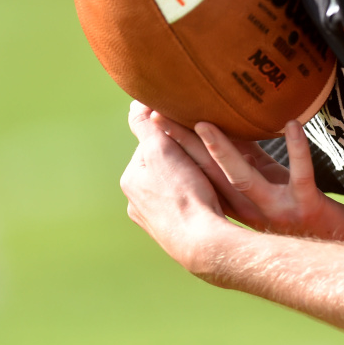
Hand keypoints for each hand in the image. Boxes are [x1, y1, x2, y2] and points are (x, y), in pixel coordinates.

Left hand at [121, 102, 235, 275]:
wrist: (202, 242)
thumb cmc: (183, 193)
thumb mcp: (161, 149)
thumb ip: (146, 124)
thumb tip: (135, 103)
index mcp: (131, 180)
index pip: (151, 143)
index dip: (173, 133)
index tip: (193, 133)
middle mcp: (137, 202)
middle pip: (164, 165)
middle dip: (182, 156)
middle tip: (206, 153)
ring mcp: (155, 220)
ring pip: (175, 186)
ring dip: (191, 177)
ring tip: (213, 175)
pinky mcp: (175, 232)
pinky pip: (186, 205)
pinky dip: (196, 198)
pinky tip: (212, 198)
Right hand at [151, 110, 343, 242]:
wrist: (338, 245)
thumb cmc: (302, 212)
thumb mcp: (269, 185)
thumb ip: (247, 160)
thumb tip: (221, 124)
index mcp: (239, 202)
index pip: (199, 174)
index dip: (176, 148)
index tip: (152, 121)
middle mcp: (251, 209)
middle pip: (209, 175)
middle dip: (183, 146)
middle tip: (159, 119)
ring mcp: (277, 209)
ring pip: (242, 179)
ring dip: (222, 151)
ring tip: (204, 123)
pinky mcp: (306, 206)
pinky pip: (300, 173)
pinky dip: (297, 148)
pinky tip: (293, 124)